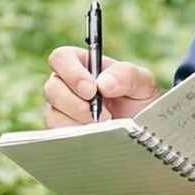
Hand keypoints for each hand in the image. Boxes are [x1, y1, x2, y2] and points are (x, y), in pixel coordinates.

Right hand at [43, 46, 161, 127]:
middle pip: (51, 88)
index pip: (61, 58)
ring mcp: (62, 109)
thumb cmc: (140, 101)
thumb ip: (126, 75)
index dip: (71, 73)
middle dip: (76, 104)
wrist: (143, 132)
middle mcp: (66, 85)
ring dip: (79, 122)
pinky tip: (95, 136)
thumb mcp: (142, 82)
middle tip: (102, 114)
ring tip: (104, 125)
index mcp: (83, 64)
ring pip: (53, 114)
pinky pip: (58, 134)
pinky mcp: (62, 131)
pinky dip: (77, 136)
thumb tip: (103, 83)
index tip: (91, 89)